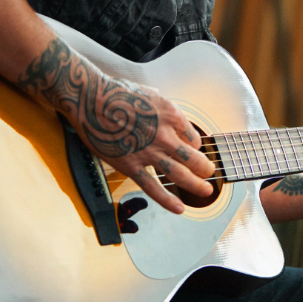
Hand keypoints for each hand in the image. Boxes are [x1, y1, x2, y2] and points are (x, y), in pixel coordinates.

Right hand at [17, 37, 214, 213]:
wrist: (92, 100)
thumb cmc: (117, 93)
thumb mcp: (150, 93)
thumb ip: (164, 108)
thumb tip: (172, 118)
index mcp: (171, 115)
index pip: (193, 137)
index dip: (194, 145)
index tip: (191, 150)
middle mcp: (165, 135)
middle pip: (193, 157)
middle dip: (205, 168)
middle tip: (210, 173)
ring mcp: (149, 152)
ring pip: (179, 175)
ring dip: (196, 185)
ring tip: (206, 191)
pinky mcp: (131, 165)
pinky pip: (153, 187)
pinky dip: (168, 200)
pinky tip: (179, 208)